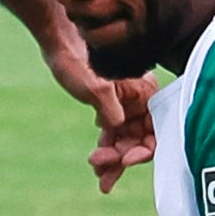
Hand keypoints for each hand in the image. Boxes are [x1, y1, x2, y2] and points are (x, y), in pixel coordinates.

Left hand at [41, 22, 155, 192]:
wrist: (59, 41)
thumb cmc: (77, 59)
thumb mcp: (95, 87)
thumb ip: (110, 108)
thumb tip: (117, 129)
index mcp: (145, 92)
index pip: (155, 130)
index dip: (142, 151)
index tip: (124, 162)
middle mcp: (141, 99)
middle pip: (141, 139)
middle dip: (122, 159)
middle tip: (101, 174)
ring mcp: (126, 104)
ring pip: (127, 139)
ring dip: (114, 158)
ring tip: (97, 173)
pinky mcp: (112, 106)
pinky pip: (115, 133)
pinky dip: (107, 147)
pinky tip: (96, 160)